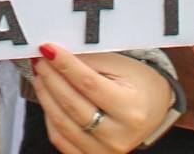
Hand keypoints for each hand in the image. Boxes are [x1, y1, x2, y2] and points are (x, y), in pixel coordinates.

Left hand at [32, 44, 174, 152]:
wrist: (153, 109)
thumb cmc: (139, 84)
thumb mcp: (122, 66)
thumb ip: (90, 60)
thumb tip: (58, 54)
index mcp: (130, 109)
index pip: (89, 84)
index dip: (65, 65)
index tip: (48, 49)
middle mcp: (118, 135)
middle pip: (73, 105)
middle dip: (51, 78)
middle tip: (40, 60)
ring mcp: (104, 150)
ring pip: (62, 124)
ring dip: (45, 96)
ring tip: (40, 76)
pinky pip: (61, 140)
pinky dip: (50, 117)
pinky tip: (48, 98)